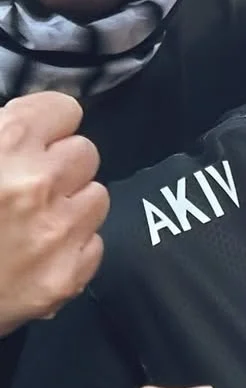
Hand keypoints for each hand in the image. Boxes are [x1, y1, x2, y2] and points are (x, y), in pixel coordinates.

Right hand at [0, 91, 108, 335]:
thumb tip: (28, 126)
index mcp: (7, 143)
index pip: (64, 111)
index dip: (47, 127)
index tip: (34, 143)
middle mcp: (38, 183)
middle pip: (85, 153)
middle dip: (60, 168)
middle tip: (29, 189)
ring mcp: (56, 232)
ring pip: (95, 197)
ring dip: (70, 206)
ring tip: (33, 222)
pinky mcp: (65, 276)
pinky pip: (93, 244)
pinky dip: (70, 249)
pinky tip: (36, 255)